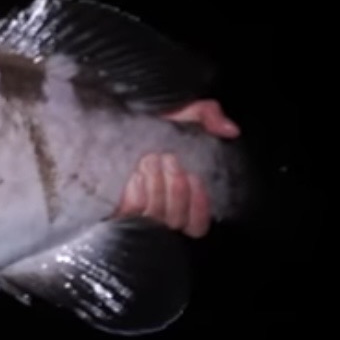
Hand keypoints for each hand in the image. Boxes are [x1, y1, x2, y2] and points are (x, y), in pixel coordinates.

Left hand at [112, 99, 239, 237]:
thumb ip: (207, 116)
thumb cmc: (145, 121)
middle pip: (177, 220)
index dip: (199, 207)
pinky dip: (136, 195)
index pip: (197, 226)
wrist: (109, 118)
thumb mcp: (179, 113)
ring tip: (149, 160)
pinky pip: (132, 213)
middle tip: (168, 159)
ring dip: (157, 188)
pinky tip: (134, 176)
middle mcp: (160, 207)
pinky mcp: (115, 208)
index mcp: (180, 194)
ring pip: (156, 217)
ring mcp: (136, 210)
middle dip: (176, 189)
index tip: (194, 177)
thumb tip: (230, 129)